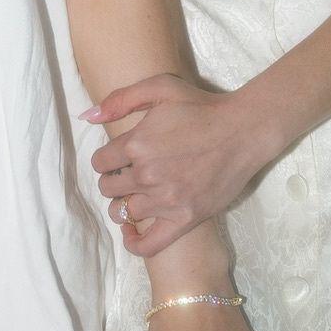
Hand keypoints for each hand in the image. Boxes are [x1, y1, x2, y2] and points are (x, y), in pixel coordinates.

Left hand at [86, 76, 282, 256]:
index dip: (106, 159)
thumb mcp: (160, 86)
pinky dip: (134, 242)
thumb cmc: (201, 107)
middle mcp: (147, 174)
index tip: (117, 158)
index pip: (100, 162)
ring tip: (134, 194)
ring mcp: (166, 200)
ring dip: (123, 204)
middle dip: (113, 180)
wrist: (242, 131)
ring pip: (123, 212)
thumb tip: (88, 116)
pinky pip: (148, 244)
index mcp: (137, 143)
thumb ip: (121, 99)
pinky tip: (131, 231)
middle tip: (127, 174)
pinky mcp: (185, 219)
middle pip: (109, 188)